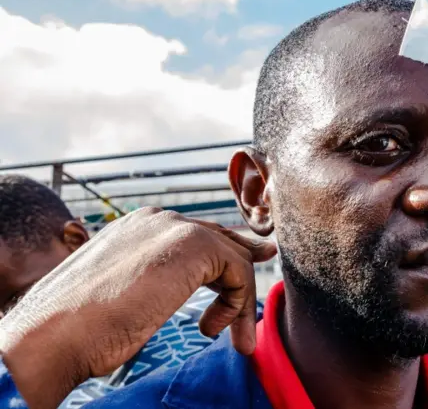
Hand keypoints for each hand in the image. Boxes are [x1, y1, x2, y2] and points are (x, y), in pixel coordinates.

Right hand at [0, 207, 275, 408]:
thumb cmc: (79, 328)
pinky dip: (237, 305)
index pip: (196, 237)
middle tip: (244, 308)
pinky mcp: (194, 246)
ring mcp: (176, 228)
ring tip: (233, 339)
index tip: (236, 283)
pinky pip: (239, 270)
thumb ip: (157, 281)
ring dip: (238, 303)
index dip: (224, 260)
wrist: (52, 336)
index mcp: (138, 228)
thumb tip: (175, 287)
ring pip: (234, 257)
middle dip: (240, 273)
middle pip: (219, 241)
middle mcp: (158, 220)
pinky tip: (211, 330)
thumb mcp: (126, 296)